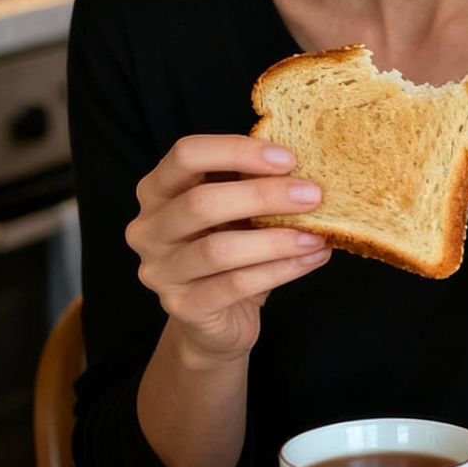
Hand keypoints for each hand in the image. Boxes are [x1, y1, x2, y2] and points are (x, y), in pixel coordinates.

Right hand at [127, 135, 330, 365]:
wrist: (220, 315)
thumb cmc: (232, 244)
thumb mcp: (239, 207)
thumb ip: (254, 181)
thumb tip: (305, 163)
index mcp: (158, 190)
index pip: (186, 154)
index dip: (237, 151)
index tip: (289, 158)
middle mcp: (149, 229)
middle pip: (200, 202)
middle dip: (263, 195)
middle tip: (313, 195)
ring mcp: (161, 271)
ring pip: (218, 249)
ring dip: (277, 239)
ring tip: (318, 235)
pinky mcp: (183, 307)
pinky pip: (235, 285)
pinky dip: (281, 269)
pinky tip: (313, 257)